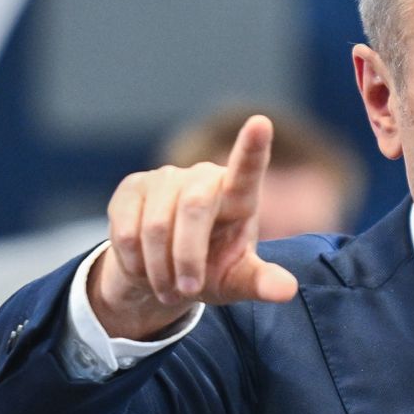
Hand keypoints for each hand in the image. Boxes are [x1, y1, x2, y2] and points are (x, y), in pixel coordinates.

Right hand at [89, 115, 298, 339]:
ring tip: (168, 288)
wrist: (164, 273)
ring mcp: (166, 178)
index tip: (261, 122)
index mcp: (239, 196)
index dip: (253, 147)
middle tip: (187, 290)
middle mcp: (204, 177)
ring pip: (155, 226)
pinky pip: (125, 229)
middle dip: (187, 258)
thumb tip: (287, 291)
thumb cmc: (212, 270)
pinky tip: (143, 270)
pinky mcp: (133, 186)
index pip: (248, 168)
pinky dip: (133, 261)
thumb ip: (261, 282)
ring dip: (159, 269)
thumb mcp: (237, 281)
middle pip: (193, 209)